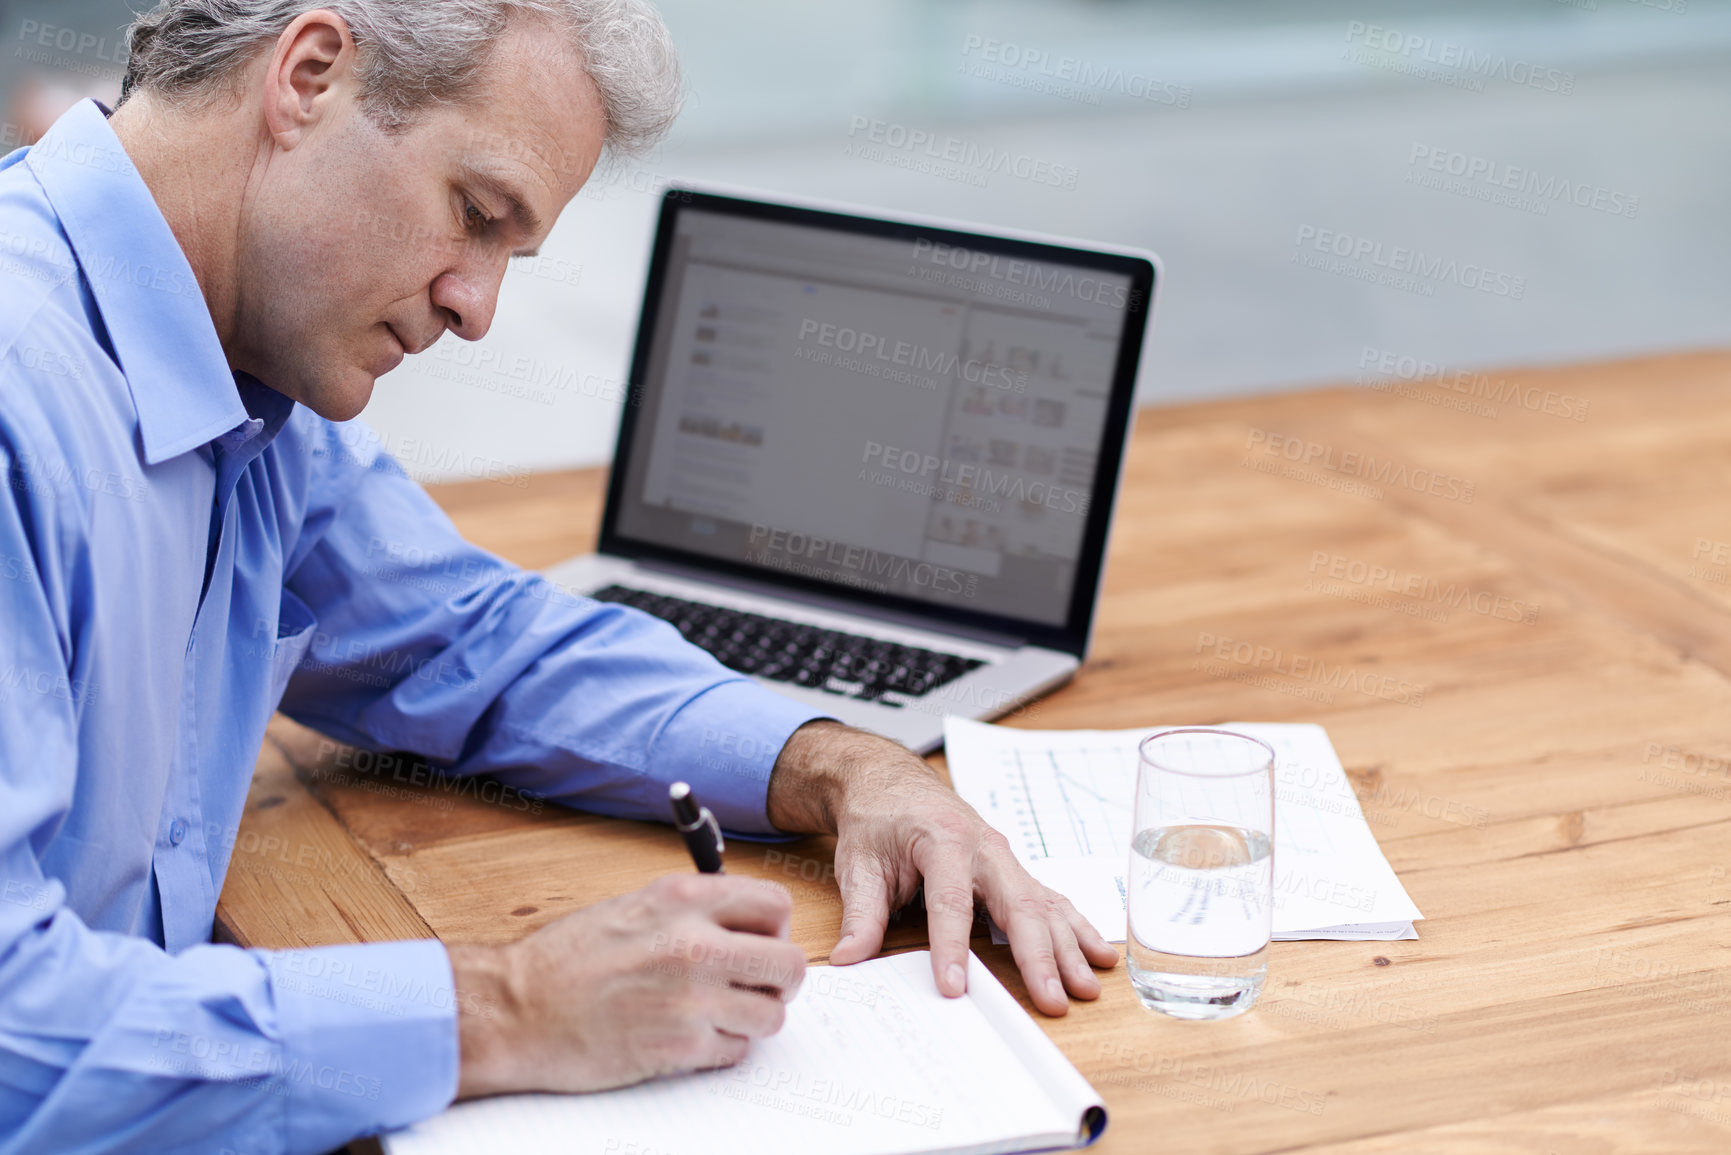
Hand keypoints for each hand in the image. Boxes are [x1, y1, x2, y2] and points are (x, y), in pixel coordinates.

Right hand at [450, 874, 805, 1098]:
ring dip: (753, 1019)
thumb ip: (694, 909)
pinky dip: (721, 1048)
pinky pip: (736, 1052)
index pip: (776, 904)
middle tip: (757, 986)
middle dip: (779, 980)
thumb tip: (744, 921)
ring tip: (720, 1014)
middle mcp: (695, 945)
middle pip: (789, 964)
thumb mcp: (635, 905)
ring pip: (771, 1016)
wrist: (517, 1009)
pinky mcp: (680, 1048)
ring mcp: (691, 999)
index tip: (761, 942)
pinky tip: (690, 1036)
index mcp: (685, 899)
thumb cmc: (567, 959)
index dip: (776, 928)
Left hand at [767, 721, 1117, 1015]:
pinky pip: (1050, 901)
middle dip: (1037, 956)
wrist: (891, 783)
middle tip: (1052, 999)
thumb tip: (849, 959)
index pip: (950, 901)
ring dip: (1068, 948)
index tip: (955, 989)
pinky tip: (1099, 955)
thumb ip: (861, 914)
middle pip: (1017, 904)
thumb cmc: (877, 821)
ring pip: (1043, 905)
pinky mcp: (1012, 871)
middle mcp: (984, 847)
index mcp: (942, 839)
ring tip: (1087, 988)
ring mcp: (1005, 859)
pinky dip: (1076, 929)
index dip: (952, 948)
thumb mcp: (859, 863)